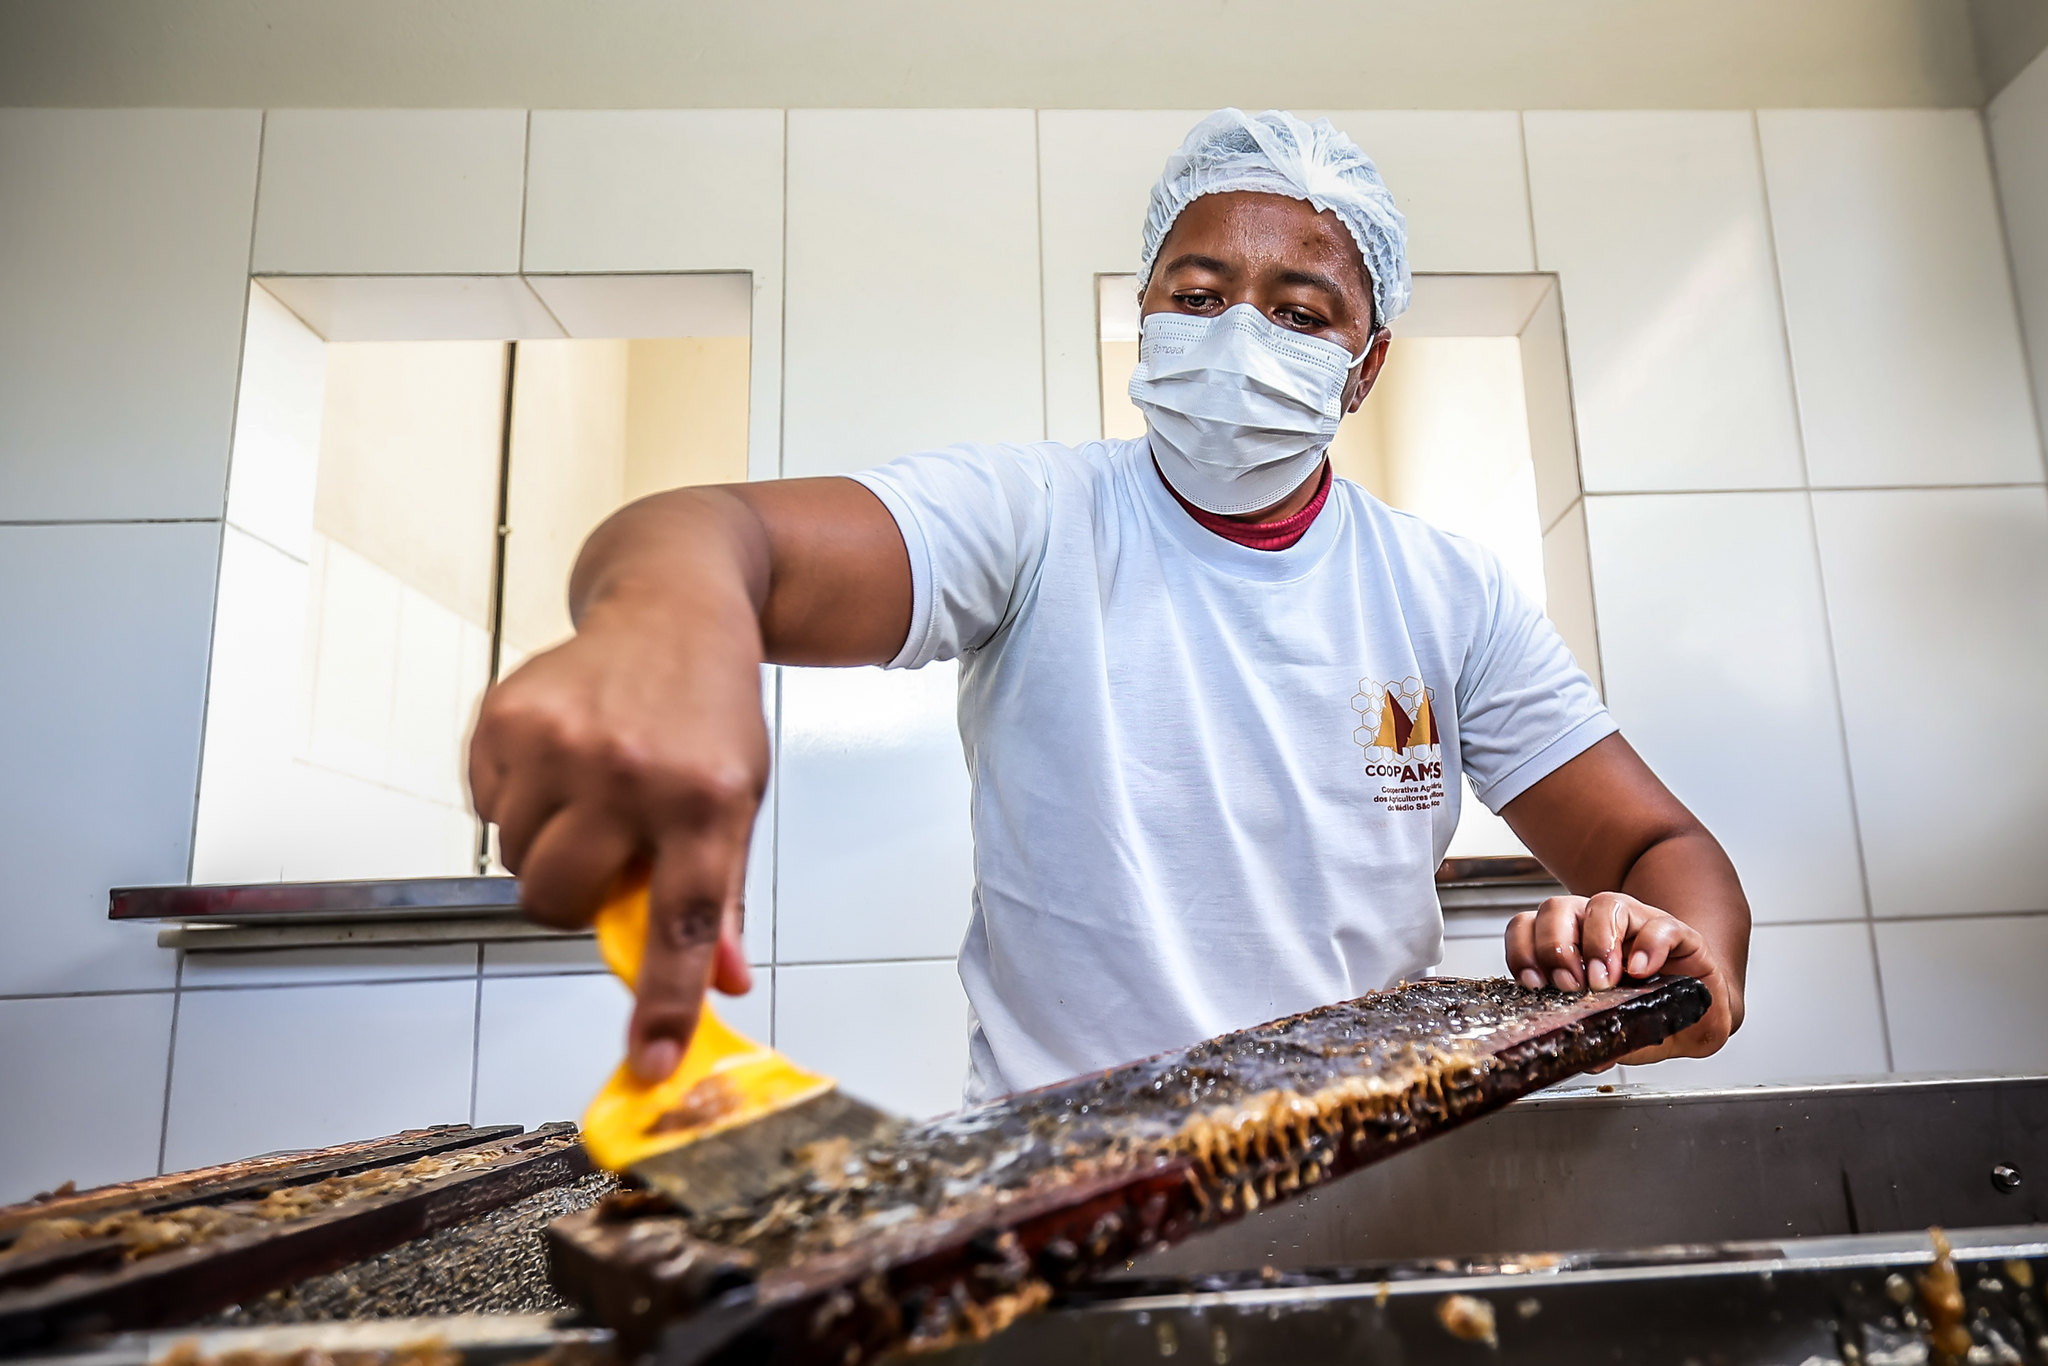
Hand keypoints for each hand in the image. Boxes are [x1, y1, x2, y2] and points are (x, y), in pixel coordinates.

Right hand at [468, 595, 764, 1083]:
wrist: (676, 603)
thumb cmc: (709, 708)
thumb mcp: (739, 797)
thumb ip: (722, 894)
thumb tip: (722, 983)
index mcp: (707, 801)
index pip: (683, 925)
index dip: (665, 1006)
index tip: (652, 1063)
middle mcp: (634, 772)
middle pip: (558, 901)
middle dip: (569, 899)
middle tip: (599, 858)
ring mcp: (564, 742)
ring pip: (515, 858)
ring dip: (545, 842)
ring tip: (589, 789)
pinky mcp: (507, 716)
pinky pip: (484, 806)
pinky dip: (514, 798)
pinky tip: (560, 758)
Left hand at [1504, 892, 1740, 1064]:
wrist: (1699, 1012)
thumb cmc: (1646, 1012)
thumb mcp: (1613, 1029)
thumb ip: (1596, 1038)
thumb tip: (1584, 1059)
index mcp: (1569, 943)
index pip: (1528, 927)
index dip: (1523, 950)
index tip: (1534, 982)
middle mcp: (1596, 925)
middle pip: (1558, 909)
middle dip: (1556, 946)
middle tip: (1569, 984)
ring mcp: (1636, 923)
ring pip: (1605, 904)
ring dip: (1598, 942)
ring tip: (1605, 982)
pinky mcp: (1676, 933)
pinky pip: (1659, 925)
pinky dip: (1648, 946)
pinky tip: (1641, 971)